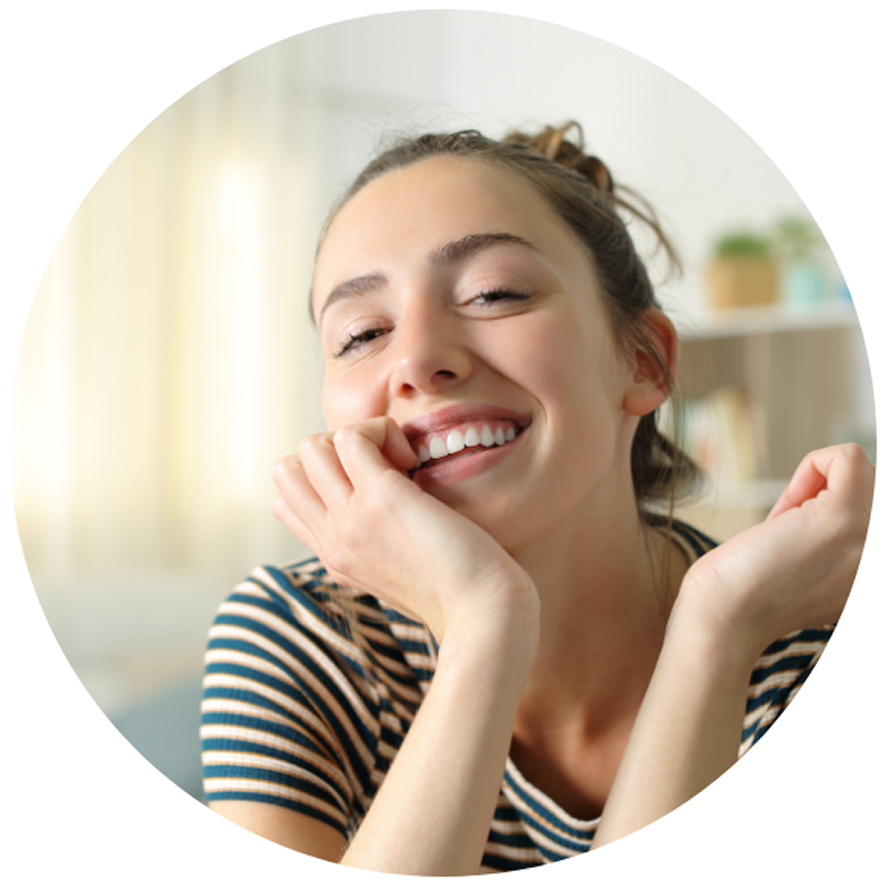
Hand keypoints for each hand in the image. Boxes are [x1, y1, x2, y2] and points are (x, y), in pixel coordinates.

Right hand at [272, 417, 538, 642]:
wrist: (483, 616)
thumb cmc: (461, 593)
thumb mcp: (401, 574)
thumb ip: (379, 545)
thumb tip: (385, 508)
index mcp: (335, 558)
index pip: (287, 502)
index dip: (322, 478)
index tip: (371, 484)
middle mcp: (333, 539)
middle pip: (287, 469)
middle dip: (332, 451)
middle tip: (384, 467)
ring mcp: (350, 519)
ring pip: (310, 446)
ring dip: (358, 436)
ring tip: (400, 460)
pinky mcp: (380, 499)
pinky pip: (351, 436)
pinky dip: (381, 431)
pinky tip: (413, 458)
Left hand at [676, 443, 874, 653]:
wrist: (726, 615)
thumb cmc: (758, 588)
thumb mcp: (824, 565)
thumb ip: (851, 539)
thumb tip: (857, 477)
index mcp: (875, 574)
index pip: (881, 508)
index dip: (841, 510)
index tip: (804, 543)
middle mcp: (882, 560)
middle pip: (878, 488)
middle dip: (831, 495)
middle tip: (792, 534)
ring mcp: (872, 541)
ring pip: (867, 472)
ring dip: (819, 487)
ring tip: (789, 527)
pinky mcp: (842, 518)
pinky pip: (848, 456)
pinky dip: (813, 466)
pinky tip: (786, 510)